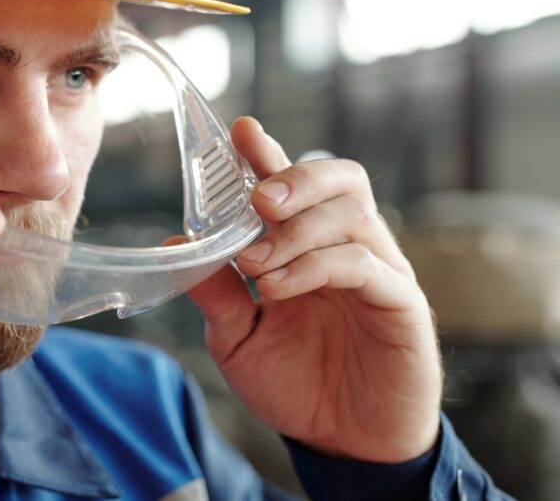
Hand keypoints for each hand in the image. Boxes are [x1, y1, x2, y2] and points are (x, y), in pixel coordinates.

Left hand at [177, 117, 441, 462]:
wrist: (342, 445)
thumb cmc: (296, 383)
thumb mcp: (237, 338)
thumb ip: (213, 290)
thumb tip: (173, 243)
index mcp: (308, 246)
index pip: (294, 185)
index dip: (269, 154)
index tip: (241, 131)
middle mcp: (349, 248)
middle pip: (341, 179)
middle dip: (294, 178)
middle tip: (257, 200)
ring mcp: (381, 272)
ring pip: (352, 215)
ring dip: (295, 232)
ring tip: (254, 264)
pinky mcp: (402, 305)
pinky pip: (365, 266)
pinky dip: (315, 267)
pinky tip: (277, 289)